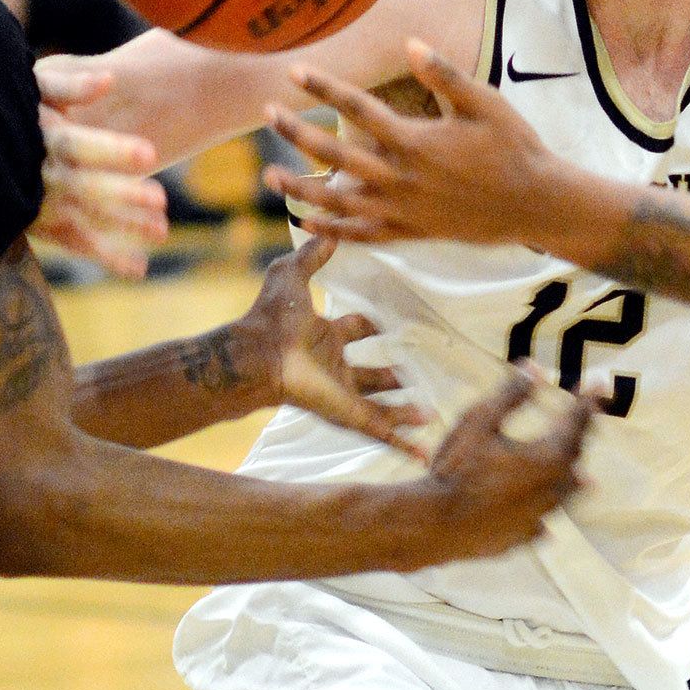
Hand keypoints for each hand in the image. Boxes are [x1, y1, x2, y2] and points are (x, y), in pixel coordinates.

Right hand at [38, 58, 167, 277]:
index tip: (150, 153)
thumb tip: (108, 80)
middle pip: (83, 187)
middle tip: (160, 198)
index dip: (111, 150)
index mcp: (39, 140)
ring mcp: (39, 205)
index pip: (77, 146)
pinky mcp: (40, 227)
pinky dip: (106, 258)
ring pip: (83, 219)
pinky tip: (139, 269)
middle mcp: (38, 175)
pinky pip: (75, 245)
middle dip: (122, 193)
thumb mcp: (31, 89)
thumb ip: (68, 87)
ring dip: (123, 226)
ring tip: (161, 231)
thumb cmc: (10, 108)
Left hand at [239, 241, 428, 455]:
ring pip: (379, 405)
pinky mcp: (348, 412)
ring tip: (428, 413)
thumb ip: (312, 256)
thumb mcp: (292, 275)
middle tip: (409, 374)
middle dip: (389, 376)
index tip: (382, 324)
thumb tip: (330, 235)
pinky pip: (380, 429)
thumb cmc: (270, 316)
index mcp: (322, 336)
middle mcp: (333, 366)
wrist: (261, 351)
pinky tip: (424, 454)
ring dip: (401, 411)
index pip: (351, 330)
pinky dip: (403, 443)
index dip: (366, 325)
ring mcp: (342, 392)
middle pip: (368, 374)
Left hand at [265, 40, 562, 247]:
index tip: (294, 71)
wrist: (534, 203)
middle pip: (335, 155)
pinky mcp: (410, 232)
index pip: (357, 108)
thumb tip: (411, 43)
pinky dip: (332, 231)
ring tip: (270, 176)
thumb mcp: (485, 102)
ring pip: (339, 201)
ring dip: (301, 189)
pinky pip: (362, 234)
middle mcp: (400, 178)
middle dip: (297, 133)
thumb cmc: (514, 147)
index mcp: (415, 141)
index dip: (323, 88)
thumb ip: (445, 75)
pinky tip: (307, 223)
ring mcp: (402, 210)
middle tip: (268, 113)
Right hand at [413, 372, 593, 558]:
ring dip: (573, 481)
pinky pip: (540, 526)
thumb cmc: (455, 468)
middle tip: (586, 425)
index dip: (587, 400)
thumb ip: (510, 394)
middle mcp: (552, 490)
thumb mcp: (479, 421)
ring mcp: (538, 517)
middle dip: (581, 438)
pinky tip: (545, 526)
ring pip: (564, 496)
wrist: (433, 523)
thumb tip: (533, 368)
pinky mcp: (520, 538)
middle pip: (575, 459)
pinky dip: (545, 517)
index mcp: (547, 458)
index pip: (577, 422)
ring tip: (587, 480)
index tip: (599, 384)